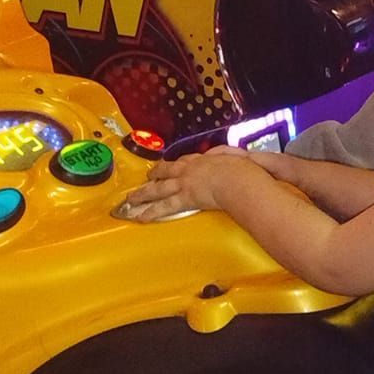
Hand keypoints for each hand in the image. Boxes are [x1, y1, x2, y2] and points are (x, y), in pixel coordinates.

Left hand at [113, 145, 276, 221]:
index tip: (169, 166)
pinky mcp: (184, 198)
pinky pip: (164, 206)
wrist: (237, 177)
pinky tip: (141, 216)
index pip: (185, 161)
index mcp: (202, 160)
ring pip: (159, 188)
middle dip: (154, 174)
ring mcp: (184, 183)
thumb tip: (236, 158)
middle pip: (166, 171)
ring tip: (131, 199)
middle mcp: (189, 170)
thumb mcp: (238, 156)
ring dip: (143, 193)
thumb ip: (232, 157)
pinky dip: (151, 211)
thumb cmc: (241, 168)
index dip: (175, 164)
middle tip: (146, 178)